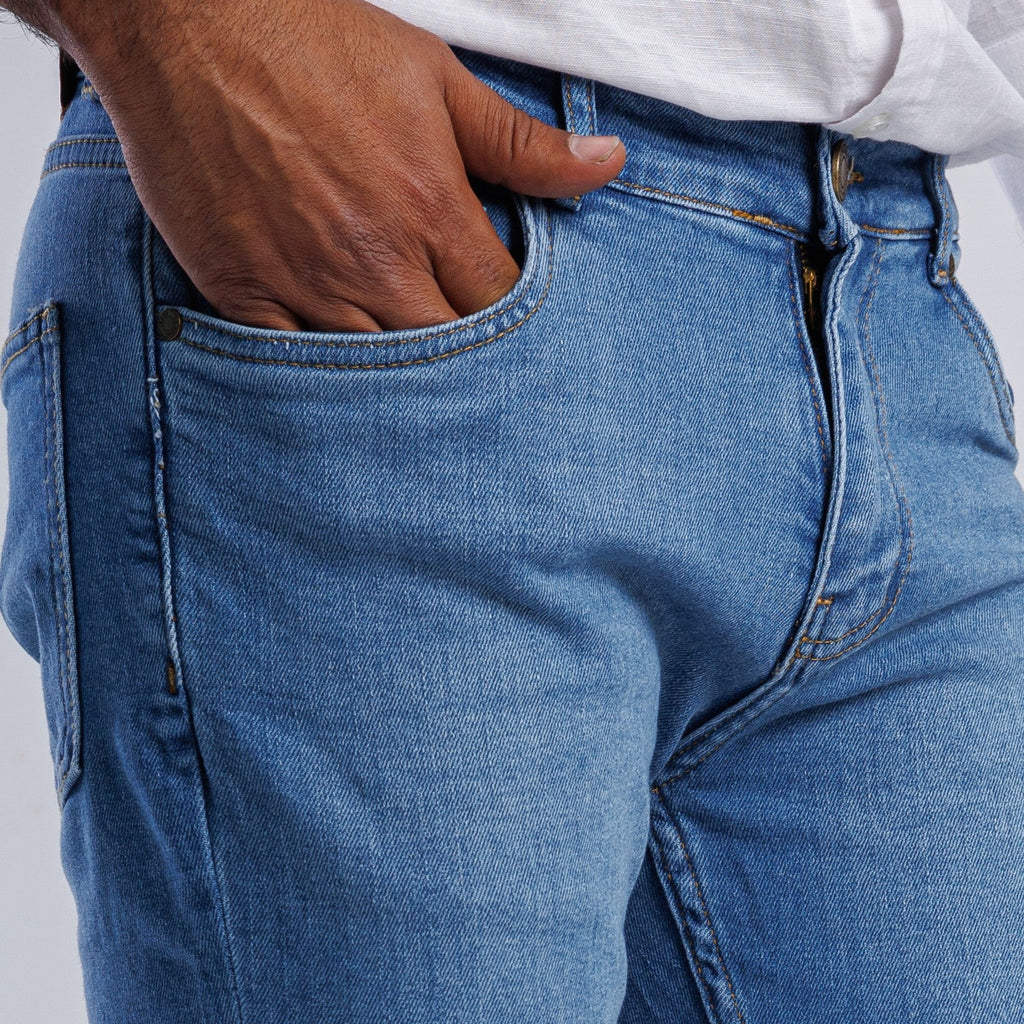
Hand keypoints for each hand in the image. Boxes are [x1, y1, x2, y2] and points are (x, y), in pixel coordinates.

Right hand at [64, 0, 625, 332]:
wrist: (187, 22)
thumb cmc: (315, 43)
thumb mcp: (436, 79)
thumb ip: (521, 143)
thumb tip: (608, 164)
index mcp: (430, 207)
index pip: (499, 302)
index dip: (517, 324)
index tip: (517, 331)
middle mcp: (374, 257)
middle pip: (446, 350)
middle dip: (466, 364)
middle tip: (475, 371)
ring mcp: (305, 280)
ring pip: (375, 372)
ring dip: (401, 384)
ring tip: (419, 390)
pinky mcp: (244, 290)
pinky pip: (292, 367)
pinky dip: (320, 380)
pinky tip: (343, 388)